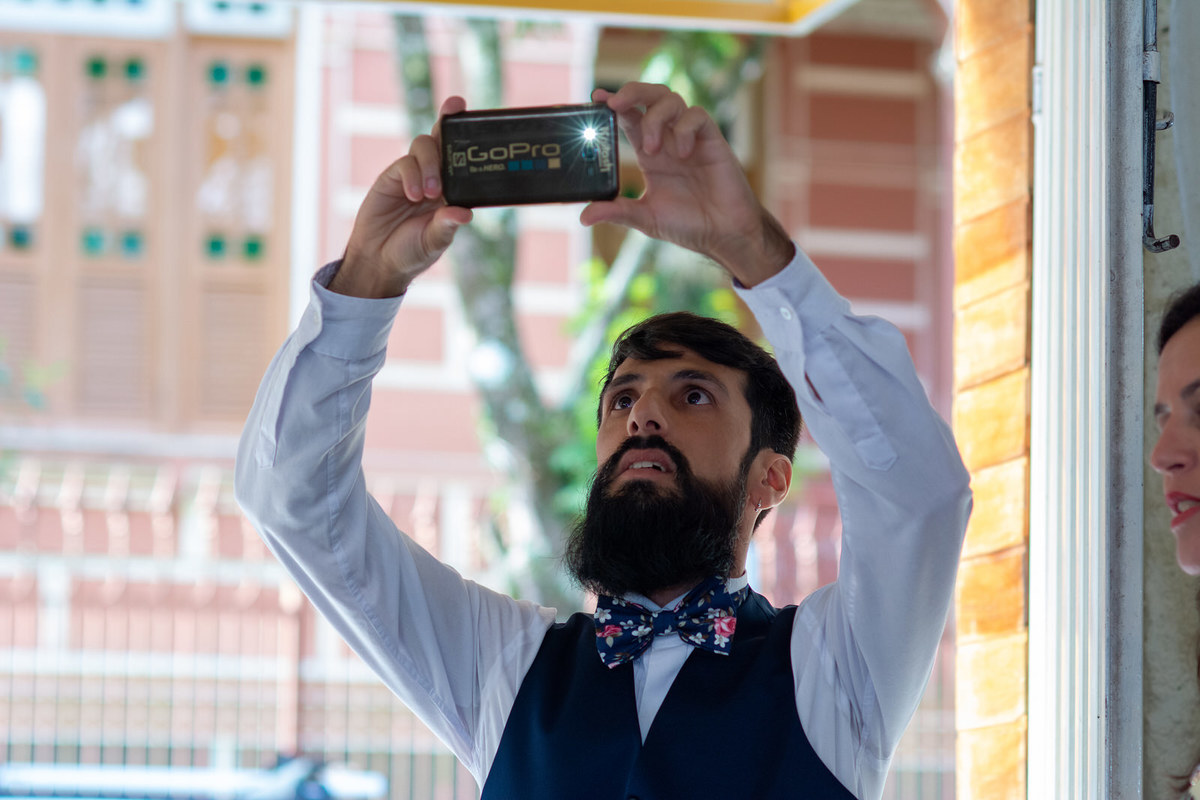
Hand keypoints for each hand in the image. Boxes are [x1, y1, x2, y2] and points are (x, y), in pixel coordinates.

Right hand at [331, 97, 473, 298]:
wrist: (378, 260)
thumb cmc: (411, 252)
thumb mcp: (433, 242)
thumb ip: (446, 226)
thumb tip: (464, 213)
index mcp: (453, 191)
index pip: (464, 160)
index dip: (468, 137)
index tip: (475, 118)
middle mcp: (435, 178)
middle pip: (443, 140)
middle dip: (448, 121)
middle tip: (453, 112)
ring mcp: (413, 174)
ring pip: (424, 146)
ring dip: (430, 164)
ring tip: (430, 194)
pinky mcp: (392, 177)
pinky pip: (405, 163)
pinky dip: (412, 175)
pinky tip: (413, 195)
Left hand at [580, 82, 793, 286]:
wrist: (725, 234)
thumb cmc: (689, 225)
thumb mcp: (646, 218)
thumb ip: (618, 212)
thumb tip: (584, 217)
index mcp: (650, 153)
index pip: (629, 117)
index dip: (613, 104)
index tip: (596, 98)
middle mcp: (668, 139)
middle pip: (649, 97)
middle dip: (631, 92)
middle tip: (615, 104)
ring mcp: (690, 137)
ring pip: (671, 99)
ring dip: (655, 118)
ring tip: (651, 149)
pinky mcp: (712, 140)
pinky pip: (696, 116)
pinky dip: (683, 129)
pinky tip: (682, 154)